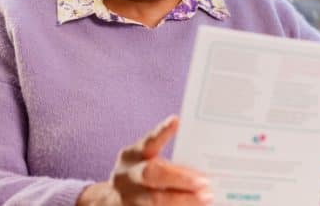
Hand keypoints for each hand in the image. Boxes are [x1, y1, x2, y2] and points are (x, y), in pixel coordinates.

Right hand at [77, 115, 212, 205]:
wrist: (111, 203)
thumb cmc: (140, 177)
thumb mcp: (145, 163)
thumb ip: (167, 163)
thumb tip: (201, 168)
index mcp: (131, 157)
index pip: (147, 143)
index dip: (161, 132)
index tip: (176, 121)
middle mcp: (127, 176)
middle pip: (151, 174)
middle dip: (179, 178)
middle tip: (204, 181)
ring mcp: (127, 198)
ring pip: (155, 200)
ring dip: (184, 199)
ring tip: (207, 198)